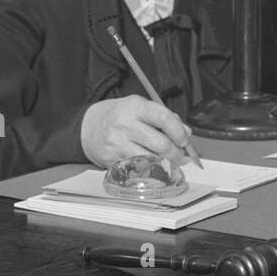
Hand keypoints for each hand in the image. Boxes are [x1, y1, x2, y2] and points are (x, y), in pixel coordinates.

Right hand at [80, 95, 195, 167]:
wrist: (89, 127)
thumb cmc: (121, 116)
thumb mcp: (141, 108)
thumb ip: (165, 118)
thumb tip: (186, 133)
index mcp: (136, 107)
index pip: (163, 118)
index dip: (178, 131)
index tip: (185, 140)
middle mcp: (126, 124)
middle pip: (160, 144)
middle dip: (176, 153)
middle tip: (181, 156)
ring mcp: (118, 144)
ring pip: (152, 159)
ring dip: (166, 163)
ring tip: (170, 161)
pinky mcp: (112, 160)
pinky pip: (139, 168)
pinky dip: (150, 169)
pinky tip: (153, 165)